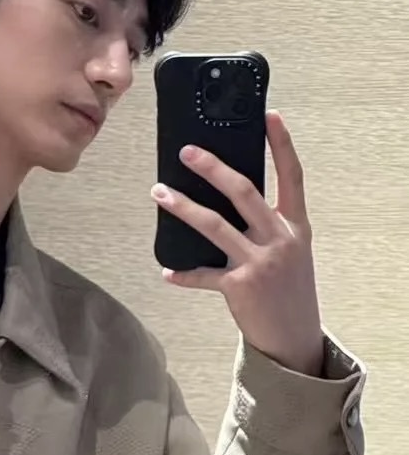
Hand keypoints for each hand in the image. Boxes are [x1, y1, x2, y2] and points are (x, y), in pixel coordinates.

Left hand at [151, 111, 323, 375]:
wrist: (295, 340)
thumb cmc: (288, 291)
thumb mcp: (290, 253)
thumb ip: (268, 227)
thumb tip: (227, 199)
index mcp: (296, 227)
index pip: (292, 176)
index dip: (282, 144)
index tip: (269, 115)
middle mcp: (280, 239)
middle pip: (244, 192)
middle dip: (213, 168)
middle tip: (186, 151)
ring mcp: (260, 263)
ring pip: (214, 225)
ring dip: (183, 207)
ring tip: (159, 193)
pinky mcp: (240, 287)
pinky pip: (203, 275)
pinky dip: (183, 273)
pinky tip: (168, 271)